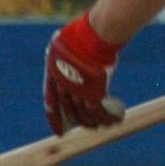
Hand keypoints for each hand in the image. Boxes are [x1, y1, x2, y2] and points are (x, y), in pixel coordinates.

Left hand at [44, 14, 124, 136]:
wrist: (91, 35)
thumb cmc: (80, 34)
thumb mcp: (64, 44)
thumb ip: (66, 55)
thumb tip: (71, 56)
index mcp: (52, 74)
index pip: (50, 100)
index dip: (54, 117)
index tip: (59, 131)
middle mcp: (62, 86)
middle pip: (69, 109)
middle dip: (78, 121)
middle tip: (86, 126)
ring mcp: (76, 90)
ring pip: (84, 113)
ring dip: (93, 122)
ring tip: (101, 126)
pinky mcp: (92, 91)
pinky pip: (98, 110)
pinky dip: (106, 118)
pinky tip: (114, 122)